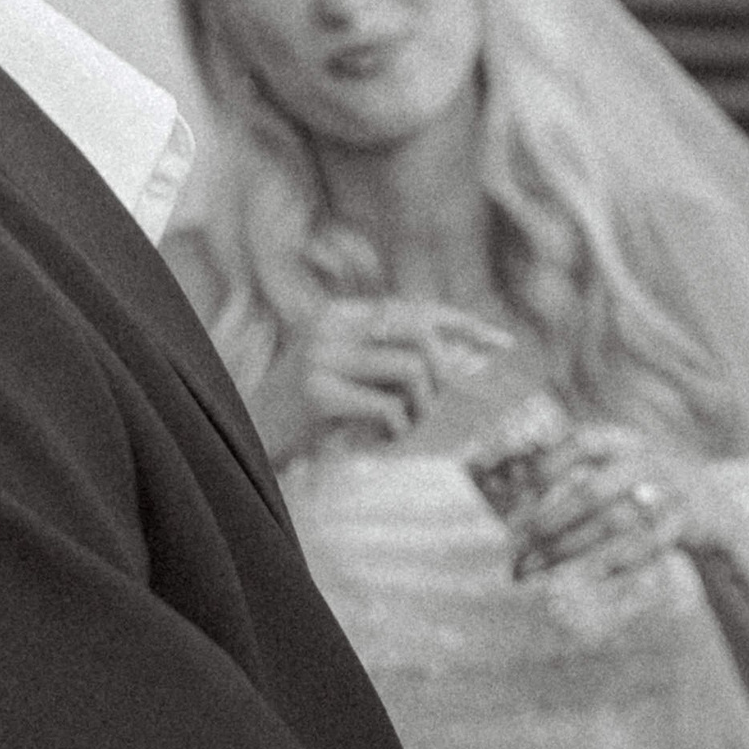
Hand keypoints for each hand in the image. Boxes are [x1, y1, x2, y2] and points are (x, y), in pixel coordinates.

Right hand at [249, 297, 511, 466]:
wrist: (245, 439)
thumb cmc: (306, 413)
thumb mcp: (349, 375)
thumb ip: (392, 359)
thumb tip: (460, 359)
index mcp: (341, 315)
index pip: (417, 309)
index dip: (464, 325)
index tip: (504, 344)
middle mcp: (331, 325)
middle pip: (423, 332)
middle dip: (443, 374)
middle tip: (425, 408)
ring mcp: (322, 357)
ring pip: (414, 370)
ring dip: (420, 409)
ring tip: (396, 427)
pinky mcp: (318, 393)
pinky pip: (391, 408)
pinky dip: (395, 430)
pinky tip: (372, 439)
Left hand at [501, 423, 701, 580]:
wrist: (717, 510)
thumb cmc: (649, 489)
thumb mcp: (622, 467)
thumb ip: (581, 470)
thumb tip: (510, 485)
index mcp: (626, 441)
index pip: (582, 442)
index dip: (547, 464)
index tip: (515, 494)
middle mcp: (648, 460)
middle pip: (592, 492)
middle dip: (551, 522)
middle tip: (518, 546)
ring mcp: (670, 489)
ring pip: (614, 523)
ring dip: (571, 548)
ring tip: (537, 568)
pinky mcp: (687, 520)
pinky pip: (648, 544)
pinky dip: (618, 561)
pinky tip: (591, 575)